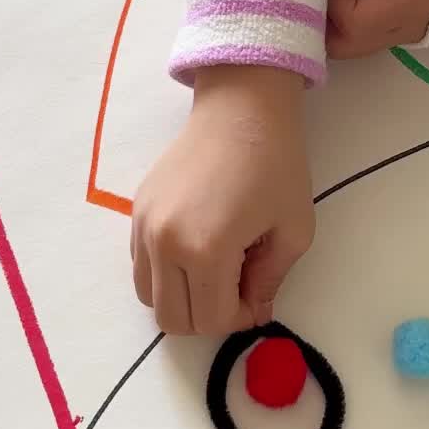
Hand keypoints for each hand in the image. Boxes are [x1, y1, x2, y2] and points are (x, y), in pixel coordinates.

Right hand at [132, 68, 314, 335]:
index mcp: (205, 250)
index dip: (240, 319)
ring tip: (215, 269)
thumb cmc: (276, 165)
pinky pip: (140, 266)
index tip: (258, 295)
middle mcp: (164, 244)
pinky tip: (196, 247)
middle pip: (172, 320)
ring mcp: (143, 227)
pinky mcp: (135, 211)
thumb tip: (253, 310)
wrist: (240, 108)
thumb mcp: (293, 230)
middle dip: (209, 316)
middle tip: (237, 288)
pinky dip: (166, 273)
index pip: (211, 320)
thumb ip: (270, 281)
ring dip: (183, 297)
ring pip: (148, 298)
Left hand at [327, 0, 428, 58]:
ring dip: (332, 11)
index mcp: (411, 5)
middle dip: (320, 11)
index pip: (348, 21)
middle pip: (342, 44)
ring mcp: (405, 30)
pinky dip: (346, 9)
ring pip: (349, 40)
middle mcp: (406, 28)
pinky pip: (363, 28)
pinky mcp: (403, 21)